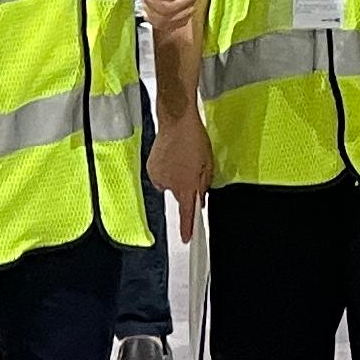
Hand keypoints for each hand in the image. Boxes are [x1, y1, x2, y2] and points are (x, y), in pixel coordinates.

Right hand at [149, 108, 212, 242]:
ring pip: (170, 185)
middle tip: (191, 169)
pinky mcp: (151, 169)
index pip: (187, 213)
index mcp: (186, 185)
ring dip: (176, 177)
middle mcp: (170, 185)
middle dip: (185, 187)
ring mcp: (159, 177)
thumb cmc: (194, 140)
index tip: (186, 238)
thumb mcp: (208, 165)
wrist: (176, 121)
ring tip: (181, 159)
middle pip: (179, 196)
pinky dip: (166, 171)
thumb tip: (199, 198)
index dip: (187, 227)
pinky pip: (161, 176)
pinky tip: (171, 157)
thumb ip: (203, 185)